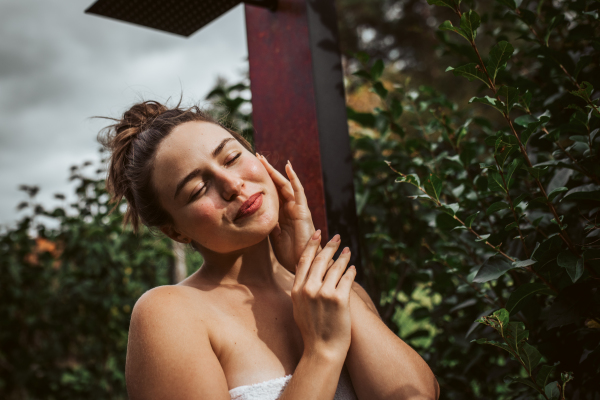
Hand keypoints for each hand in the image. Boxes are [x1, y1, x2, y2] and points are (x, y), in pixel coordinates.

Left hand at [257, 154, 315, 271]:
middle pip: (278, 185)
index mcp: (282, 214)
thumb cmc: (289, 254)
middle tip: (257, 157)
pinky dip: (293, 178)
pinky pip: (298, 191)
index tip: (251, 170)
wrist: (302, 263)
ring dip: (275, 171)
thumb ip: (267, 224)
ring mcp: (297, 208)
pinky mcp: (303, 210)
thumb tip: (255, 214)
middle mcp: (290, 208)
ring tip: (264, 159)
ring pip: (285, 185)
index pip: (272, 193)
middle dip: (268, 171)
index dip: (263, 181)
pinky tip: (287, 167)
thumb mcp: (272, 236)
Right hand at [292, 230, 355, 360]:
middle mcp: (308, 289)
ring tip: (348, 250)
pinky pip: (347, 279)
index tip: (317, 234)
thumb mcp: (298, 309)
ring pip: (335, 267)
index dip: (311, 245)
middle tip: (338, 237)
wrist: (322, 350)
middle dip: (330, 246)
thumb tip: (306, 277)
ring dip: (343, 257)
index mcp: (296, 290)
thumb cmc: (312, 331)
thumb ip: (300, 291)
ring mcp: (324, 294)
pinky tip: (353, 268)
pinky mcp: (339, 299)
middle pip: (320, 260)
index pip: (304, 260)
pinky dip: (351, 271)